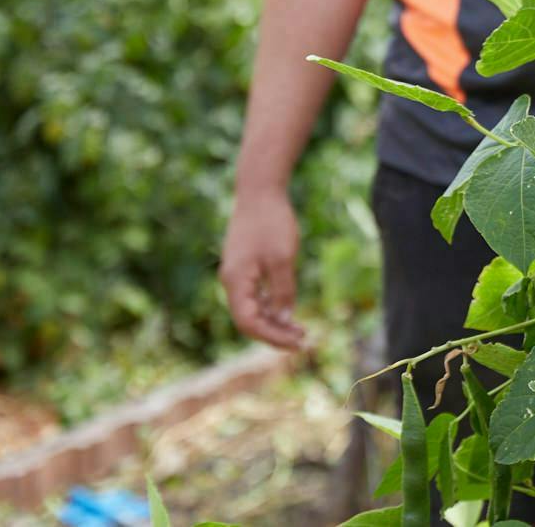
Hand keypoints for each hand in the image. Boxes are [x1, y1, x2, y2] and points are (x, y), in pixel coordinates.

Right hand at [220, 187, 305, 349]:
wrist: (260, 191)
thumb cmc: (271, 222)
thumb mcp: (282, 259)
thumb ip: (283, 291)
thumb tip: (284, 320)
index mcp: (236, 282)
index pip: (248, 323)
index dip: (271, 337)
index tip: (296, 343)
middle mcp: (232, 281)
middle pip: (249, 319)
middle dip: (274, 333)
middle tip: (303, 340)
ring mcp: (237, 273)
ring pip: (253, 308)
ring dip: (274, 321)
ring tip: (299, 329)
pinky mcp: (245, 265)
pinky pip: (255, 294)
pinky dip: (270, 305)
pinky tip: (288, 309)